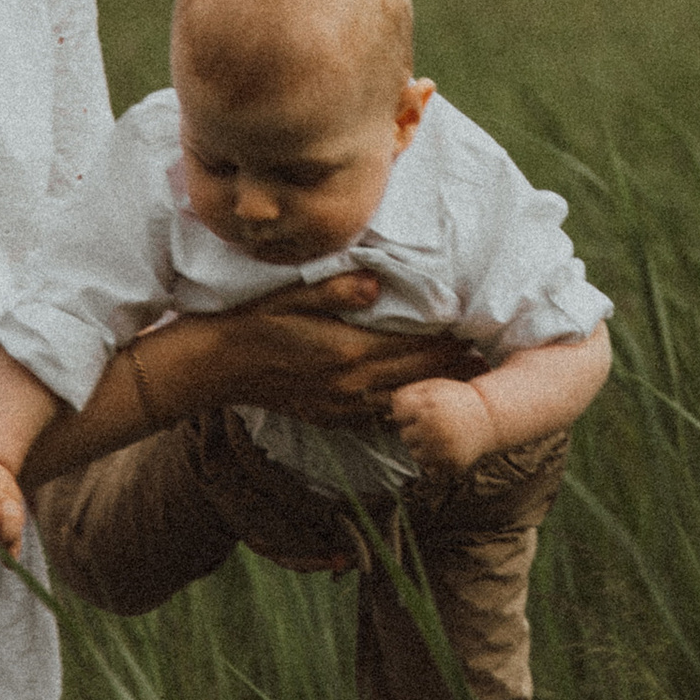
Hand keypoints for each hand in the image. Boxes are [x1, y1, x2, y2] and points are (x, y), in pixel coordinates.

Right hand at [204, 276, 486, 430]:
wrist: (212, 366)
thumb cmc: (251, 320)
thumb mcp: (290, 294)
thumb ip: (336, 288)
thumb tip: (376, 283)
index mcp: (347, 353)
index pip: (415, 348)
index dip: (450, 340)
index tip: (478, 326)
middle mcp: (350, 386)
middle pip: (419, 378)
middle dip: (454, 367)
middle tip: (487, 351)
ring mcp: (340, 406)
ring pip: (404, 401)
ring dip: (435, 390)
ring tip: (467, 376)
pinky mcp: (329, 417)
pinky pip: (379, 415)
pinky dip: (405, 404)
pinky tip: (419, 397)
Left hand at [389, 375, 495, 475]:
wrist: (489, 418)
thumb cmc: (457, 399)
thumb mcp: (435, 386)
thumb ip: (409, 392)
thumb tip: (389, 402)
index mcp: (428, 408)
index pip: (398, 413)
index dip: (408, 410)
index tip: (421, 409)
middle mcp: (433, 430)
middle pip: (404, 435)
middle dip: (415, 429)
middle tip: (435, 423)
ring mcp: (442, 449)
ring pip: (414, 454)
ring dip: (422, 447)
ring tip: (440, 436)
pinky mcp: (450, 465)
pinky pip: (428, 468)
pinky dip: (434, 461)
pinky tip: (446, 448)